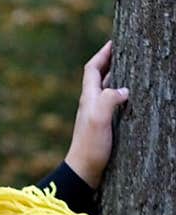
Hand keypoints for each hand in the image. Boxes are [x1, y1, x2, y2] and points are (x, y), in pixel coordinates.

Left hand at [64, 39, 128, 189]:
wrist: (82, 172)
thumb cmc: (90, 147)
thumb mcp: (99, 120)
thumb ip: (108, 100)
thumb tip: (123, 89)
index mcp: (88, 98)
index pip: (92, 69)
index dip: (102, 54)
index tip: (114, 41)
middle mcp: (90, 105)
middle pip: (99, 76)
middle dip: (111, 62)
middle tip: (125, 51)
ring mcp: (96, 116)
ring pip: (106, 90)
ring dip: (117, 78)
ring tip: (132, 69)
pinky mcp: (102, 128)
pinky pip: (112, 105)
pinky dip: (120, 96)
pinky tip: (130, 100)